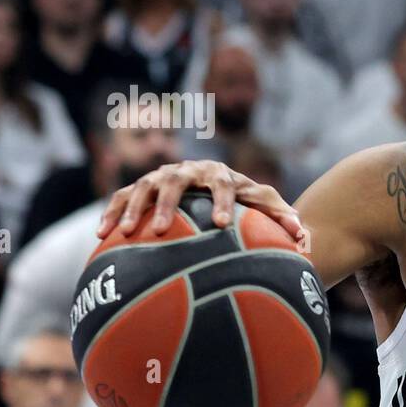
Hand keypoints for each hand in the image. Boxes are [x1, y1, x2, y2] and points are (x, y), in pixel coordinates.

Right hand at [96, 160, 305, 242]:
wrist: (219, 186)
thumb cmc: (245, 201)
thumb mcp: (264, 206)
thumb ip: (281, 216)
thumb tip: (303, 235)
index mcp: (219, 174)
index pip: (222, 184)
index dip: (222, 201)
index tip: (221, 224)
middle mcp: (188, 170)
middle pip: (174, 181)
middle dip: (165, 203)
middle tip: (160, 229)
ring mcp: (161, 176)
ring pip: (143, 186)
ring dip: (134, 208)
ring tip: (127, 232)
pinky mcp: (142, 187)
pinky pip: (122, 197)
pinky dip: (112, 212)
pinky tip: (101, 235)